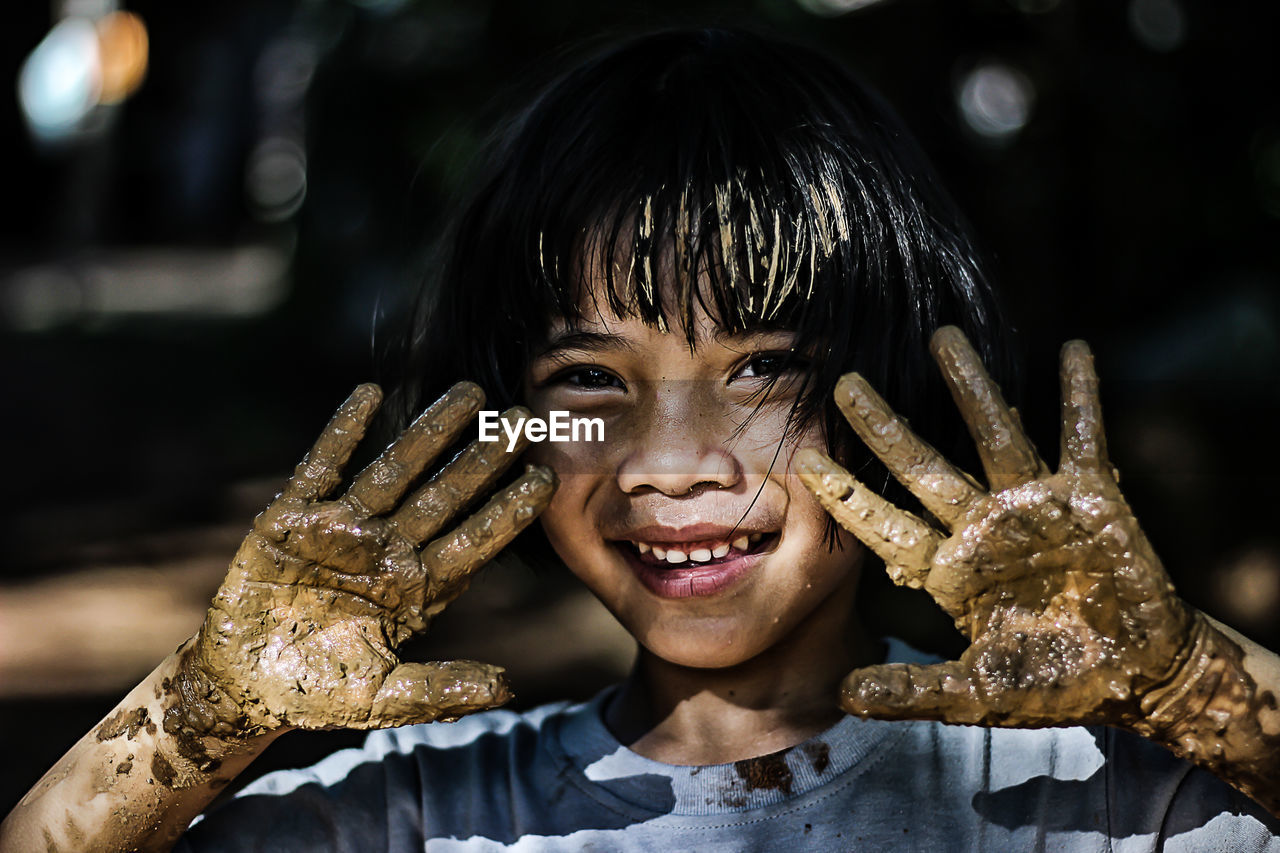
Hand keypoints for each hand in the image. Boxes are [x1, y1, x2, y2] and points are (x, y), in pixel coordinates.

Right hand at [170, 382, 555, 740]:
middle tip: (525, 418)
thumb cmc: (319, 692)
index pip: (473, 540)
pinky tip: (369, 393)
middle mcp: (387, 549)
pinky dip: (342, 431)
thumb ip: (439, 691)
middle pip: (445, 494)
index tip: (547, 478)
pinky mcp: (292, 518)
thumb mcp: (381, 698)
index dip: (509, 510)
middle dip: (484, 457)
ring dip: (431, 431)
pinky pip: (321, 466)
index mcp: (416, 588)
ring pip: (395, 469)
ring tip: (471, 394)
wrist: (245, 685)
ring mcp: (342, 529)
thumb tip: (507, 689)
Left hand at [797, 326, 1197, 727]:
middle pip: (922, 465)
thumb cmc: (1056, 682)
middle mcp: (983, 526)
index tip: (804, 460)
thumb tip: (840, 696)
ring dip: (971, 388)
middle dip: (884, 426)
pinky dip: (1081, 397)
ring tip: (943, 337)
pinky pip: (1083, 437)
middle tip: (843, 381)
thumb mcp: (978, 693)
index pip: (885, 523)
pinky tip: (1073, 352)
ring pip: (994, 434)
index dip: (846, 494)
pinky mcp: (1091, 497)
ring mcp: (1034, 506)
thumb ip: (913, 689)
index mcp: (951, 569)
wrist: (1138, 675)